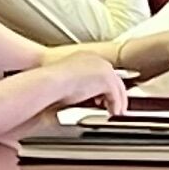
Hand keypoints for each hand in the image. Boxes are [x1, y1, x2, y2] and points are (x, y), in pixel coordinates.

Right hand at [6, 54, 127, 129]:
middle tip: (115, 107)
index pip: (102, 72)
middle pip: (114, 78)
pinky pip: (116, 95)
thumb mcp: (68, 81)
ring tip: (115, 112)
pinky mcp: (106, 79)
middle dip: (116, 94)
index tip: (104, 99)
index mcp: (86, 57)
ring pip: (118, 87)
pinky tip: (112, 113)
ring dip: (118, 101)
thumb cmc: (52, 84)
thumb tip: (85, 98)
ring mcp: (103, 68)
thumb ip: (80, 85)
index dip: (105, 87)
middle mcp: (96, 60)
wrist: (50, 83)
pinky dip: (116, 105)